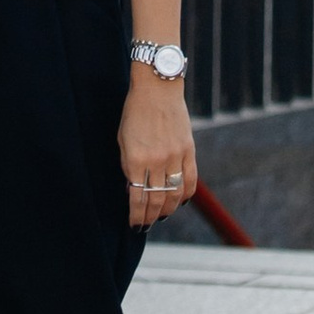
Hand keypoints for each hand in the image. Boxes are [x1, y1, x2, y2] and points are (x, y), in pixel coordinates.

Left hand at [120, 78, 196, 231]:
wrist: (158, 87)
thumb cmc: (135, 112)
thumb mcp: (123, 139)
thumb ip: (129, 166)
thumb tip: (134, 190)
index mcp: (136, 158)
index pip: (137, 197)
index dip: (136, 215)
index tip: (134, 224)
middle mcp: (157, 160)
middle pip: (156, 200)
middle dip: (149, 217)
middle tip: (145, 226)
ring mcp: (175, 156)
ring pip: (174, 195)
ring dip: (167, 210)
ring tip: (160, 217)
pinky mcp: (189, 150)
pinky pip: (190, 180)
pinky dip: (185, 195)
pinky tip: (179, 202)